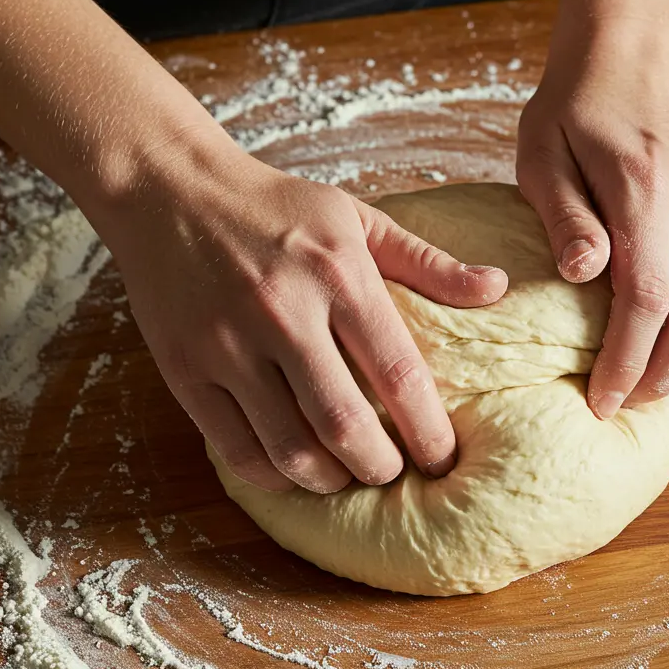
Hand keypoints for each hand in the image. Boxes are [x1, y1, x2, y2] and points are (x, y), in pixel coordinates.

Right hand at [103, 140, 507, 491]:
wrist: (170, 190)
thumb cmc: (277, 206)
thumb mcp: (358, 218)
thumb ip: (428, 262)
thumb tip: (498, 288)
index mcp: (338, 274)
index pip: (399, 374)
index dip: (430, 431)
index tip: (445, 458)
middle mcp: (284, 312)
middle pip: (346, 424)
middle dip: (382, 466)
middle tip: (395, 473)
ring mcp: (227, 345)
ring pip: (289, 448)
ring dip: (329, 478)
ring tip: (347, 475)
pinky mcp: (184, 369)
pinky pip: (234, 448)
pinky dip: (272, 474)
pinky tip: (293, 469)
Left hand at [517, 26, 668, 417]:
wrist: (633, 54)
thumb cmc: (574, 109)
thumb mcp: (542, 155)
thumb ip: (565, 217)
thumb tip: (584, 276)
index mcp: (643, 187)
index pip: (646, 298)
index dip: (625, 360)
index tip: (600, 400)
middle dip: (662, 374)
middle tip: (626, 403)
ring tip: (660, 385)